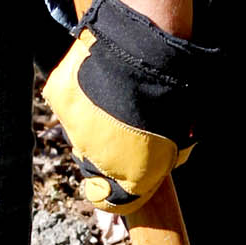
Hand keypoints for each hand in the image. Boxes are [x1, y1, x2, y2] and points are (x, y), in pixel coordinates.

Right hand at [43, 0, 215, 213]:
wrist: (146, 43)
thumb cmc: (178, 86)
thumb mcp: (186, 130)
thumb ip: (169, 154)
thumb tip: (166, 159)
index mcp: (133, 172)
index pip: (117, 202)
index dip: (123, 196)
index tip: (129, 188)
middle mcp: (97, 157)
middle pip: (97, 168)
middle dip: (111, 156)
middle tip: (130, 126)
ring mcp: (74, 126)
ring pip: (81, 135)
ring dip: (96, 124)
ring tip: (119, 95)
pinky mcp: (58, 97)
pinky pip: (70, 106)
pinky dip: (83, 97)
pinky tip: (102, 79)